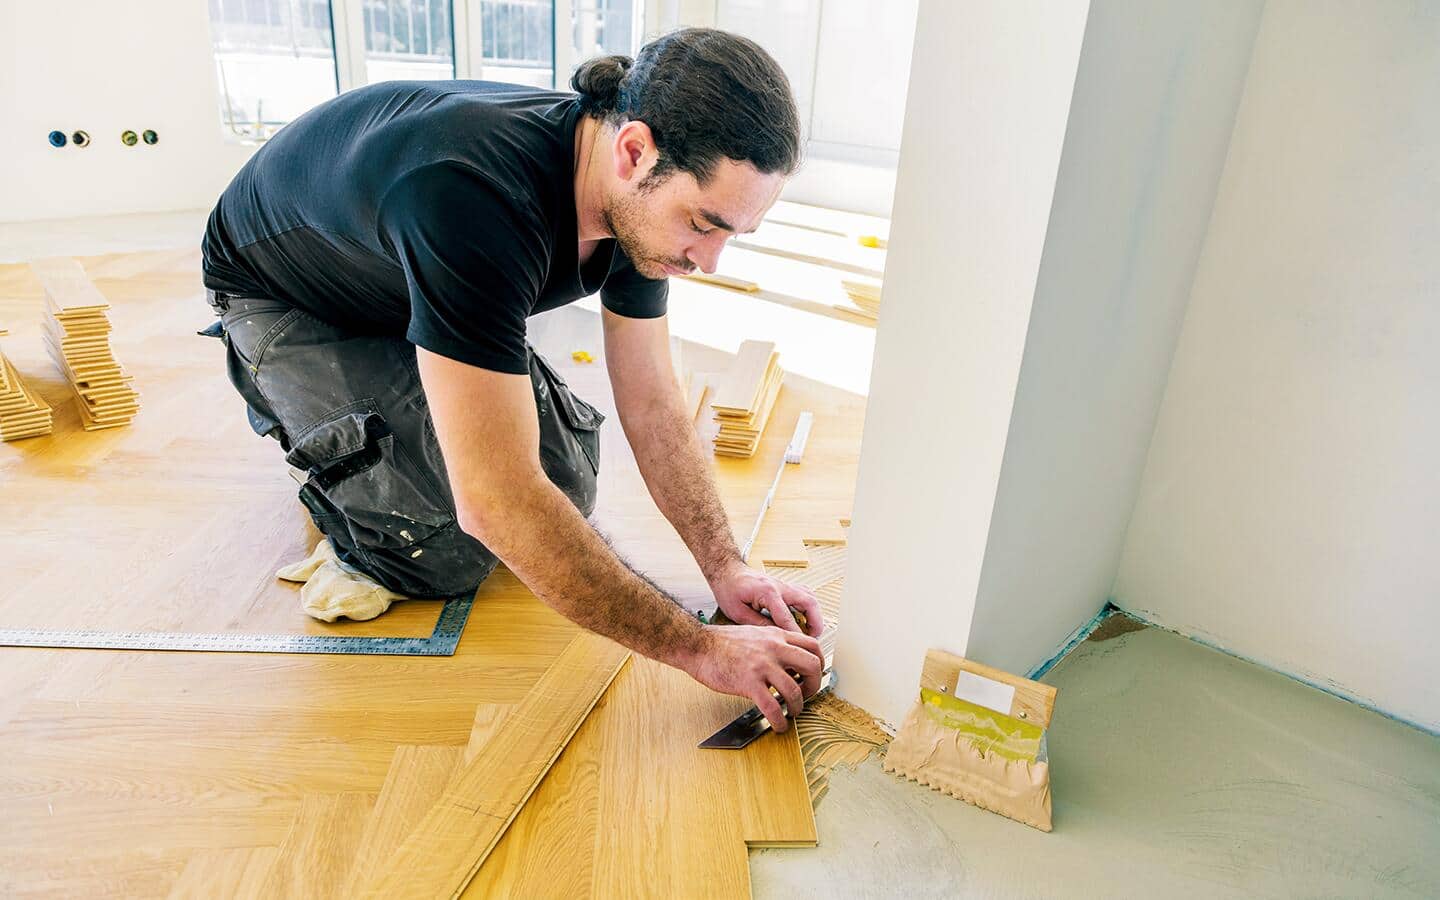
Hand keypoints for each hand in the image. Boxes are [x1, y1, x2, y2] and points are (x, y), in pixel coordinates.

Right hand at [684, 625, 824, 731]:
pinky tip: (779, 725)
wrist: (698, 645)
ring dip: (798, 707)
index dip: (819, 664)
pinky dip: (780, 721)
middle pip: (812, 665)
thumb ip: (773, 643)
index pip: (813, 646)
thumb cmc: (721, 642)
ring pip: (795, 690)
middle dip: (814, 686)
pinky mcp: (749, 682)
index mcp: (776, 635)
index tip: (814, 676)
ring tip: (792, 713)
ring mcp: (762, 665)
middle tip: (806, 695)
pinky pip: (773, 706)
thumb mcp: (755, 633)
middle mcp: (774, 647)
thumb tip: (788, 660)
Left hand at [710, 562, 825, 637]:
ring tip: (812, 631)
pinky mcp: (784, 587)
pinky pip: (804, 594)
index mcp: (768, 592)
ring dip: (815, 615)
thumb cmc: (729, 588)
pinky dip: (809, 607)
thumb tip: (775, 636)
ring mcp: (784, 585)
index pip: (787, 618)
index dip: (795, 635)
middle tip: (814, 638)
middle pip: (808, 602)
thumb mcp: (738, 612)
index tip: (799, 647)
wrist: (728, 572)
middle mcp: (779, 586)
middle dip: (815, 622)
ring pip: (810, 597)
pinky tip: (805, 618)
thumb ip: (758, 624)